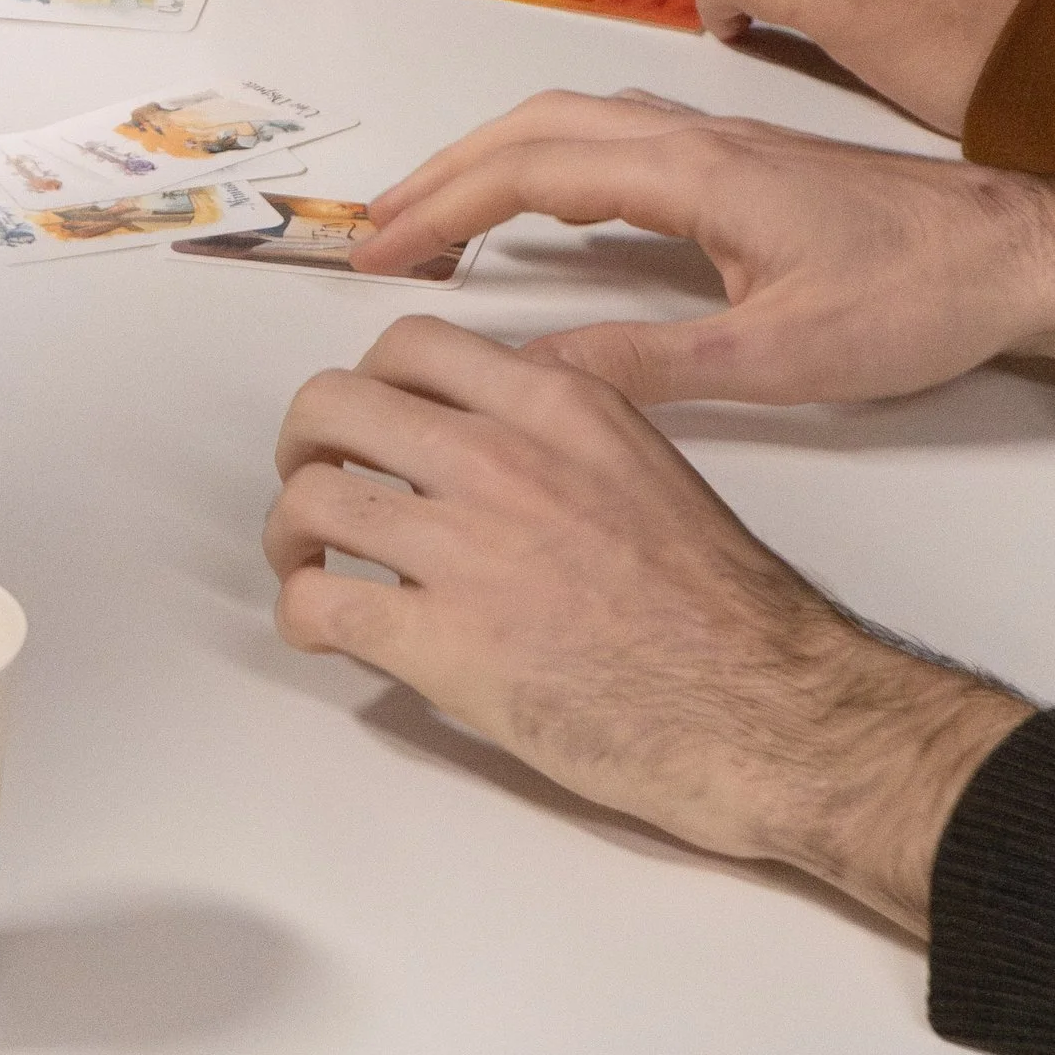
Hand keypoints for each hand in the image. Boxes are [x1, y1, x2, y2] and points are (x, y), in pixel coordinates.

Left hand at [264, 319, 1030, 928]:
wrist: (764, 711)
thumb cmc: (723, 611)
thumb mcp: (644, 470)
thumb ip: (556, 439)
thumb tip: (477, 444)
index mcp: (558, 408)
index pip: (413, 344)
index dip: (367, 380)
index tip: (365, 421)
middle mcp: (501, 458)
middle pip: (334, 403)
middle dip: (306, 441)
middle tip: (316, 480)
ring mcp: (466, 548)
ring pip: (311, 497)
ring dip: (290, 529)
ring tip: (310, 559)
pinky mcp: (442, 641)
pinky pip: (319, 601)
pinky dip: (302, 613)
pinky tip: (325, 628)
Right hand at [355, 90, 1054, 401]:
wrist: (1016, 251)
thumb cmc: (914, 298)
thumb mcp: (775, 355)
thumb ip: (643, 363)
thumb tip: (527, 374)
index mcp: (691, 173)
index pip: (528, 170)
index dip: (440, 208)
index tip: (377, 252)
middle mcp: (693, 136)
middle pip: (529, 127)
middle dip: (441, 176)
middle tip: (375, 234)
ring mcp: (716, 138)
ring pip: (568, 122)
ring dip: (488, 161)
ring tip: (431, 219)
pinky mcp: (738, 157)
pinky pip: (609, 135)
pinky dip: (542, 159)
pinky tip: (538, 205)